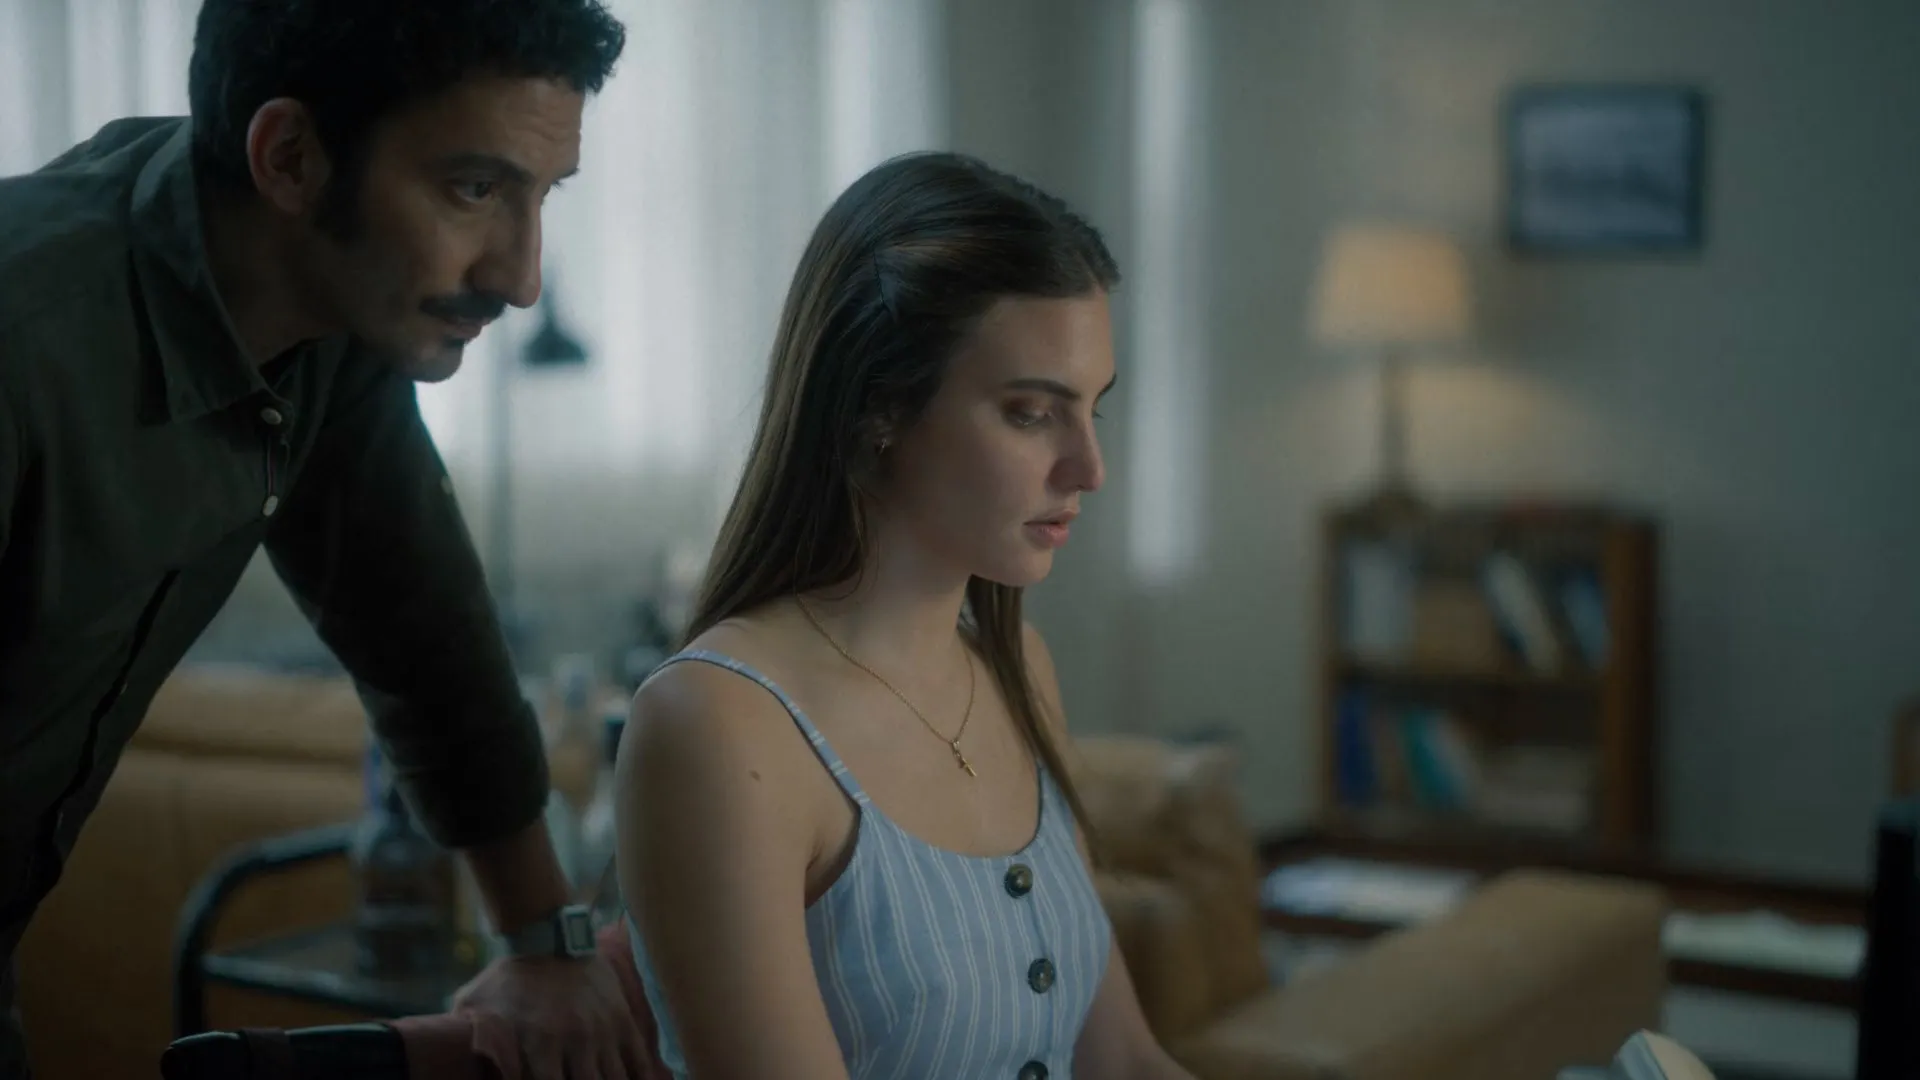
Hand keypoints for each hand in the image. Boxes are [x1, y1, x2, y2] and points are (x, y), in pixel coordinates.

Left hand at [452, 954, 648, 1079]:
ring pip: (615, 1079)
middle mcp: (577, 1040)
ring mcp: (603, 1029)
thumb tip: (444, 1059)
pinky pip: (639, 1058)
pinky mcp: (621, 1017)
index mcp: (541, 1043)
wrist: (548, 933)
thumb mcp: (474, 1006)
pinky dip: (641, 1078)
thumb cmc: (507, 976)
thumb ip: (469, 1038)